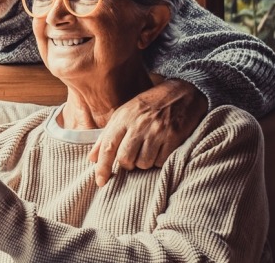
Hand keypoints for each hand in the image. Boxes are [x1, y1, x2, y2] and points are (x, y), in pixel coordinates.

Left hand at [89, 78, 207, 185]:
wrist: (182, 92)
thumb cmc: (149, 105)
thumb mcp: (124, 114)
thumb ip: (107, 136)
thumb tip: (92, 158)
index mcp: (123, 118)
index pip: (108, 146)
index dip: (102, 167)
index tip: (100, 182)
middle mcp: (139, 125)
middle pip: (125, 158)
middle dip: (127, 164)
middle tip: (133, 157)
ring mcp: (157, 131)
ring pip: (143, 163)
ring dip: (144, 163)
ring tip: (148, 150)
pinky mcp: (174, 137)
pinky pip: (161, 162)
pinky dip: (159, 161)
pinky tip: (160, 150)